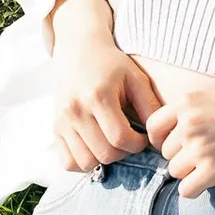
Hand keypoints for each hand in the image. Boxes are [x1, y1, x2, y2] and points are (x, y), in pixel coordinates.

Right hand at [51, 25, 164, 173]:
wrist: (79, 52)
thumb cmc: (112, 65)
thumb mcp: (136, 78)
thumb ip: (150, 106)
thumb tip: (158, 136)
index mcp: (98, 96)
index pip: (120, 138)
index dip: (138, 144)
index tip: (143, 137)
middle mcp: (76, 110)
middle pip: (104, 153)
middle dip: (124, 152)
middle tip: (130, 139)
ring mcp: (62, 122)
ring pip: (86, 163)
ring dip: (104, 159)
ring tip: (113, 142)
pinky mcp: (55, 129)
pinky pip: (68, 162)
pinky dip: (83, 163)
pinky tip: (96, 149)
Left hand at [145, 84, 214, 197]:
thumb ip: (190, 114)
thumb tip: (170, 139)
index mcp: (186, 103)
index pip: (152, 128)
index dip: (162, 140)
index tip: (177, 145)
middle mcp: (188, 124)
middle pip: (166, 153)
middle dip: (183, 156)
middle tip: (210, 152)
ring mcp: (199, 148)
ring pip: (175, 172)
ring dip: (191, 172)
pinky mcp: (212, 171)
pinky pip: (186, 190)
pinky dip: (197, 188)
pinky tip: (213, 179)